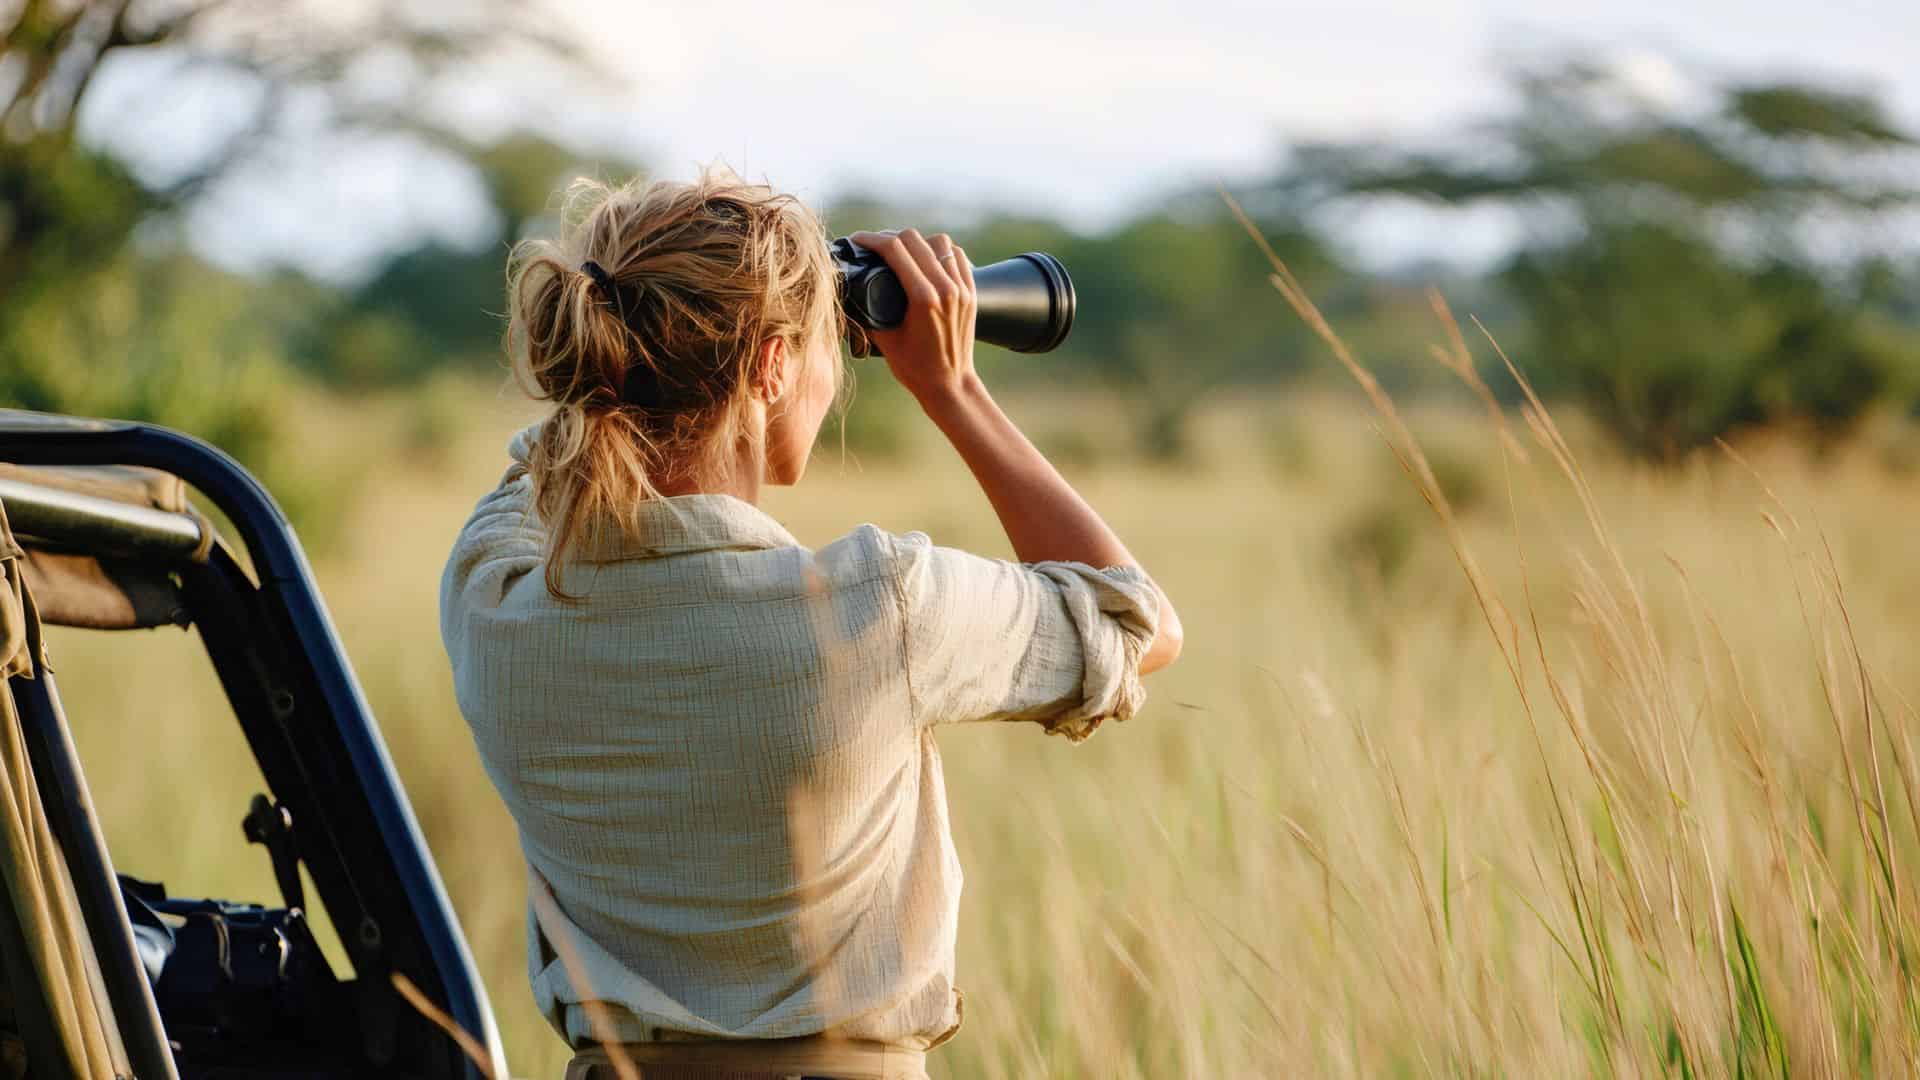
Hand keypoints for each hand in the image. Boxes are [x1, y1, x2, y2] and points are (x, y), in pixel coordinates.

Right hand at [847, 229, 977, 404]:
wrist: (950, 385)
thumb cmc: (915, 368)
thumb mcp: (884, 339)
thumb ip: (867, 312)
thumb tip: (848, 292)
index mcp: (923, 298)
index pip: (894, 249)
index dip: (871, 239)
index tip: (859, 239)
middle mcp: (946, 288)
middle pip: (914, 239)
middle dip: (890, 237)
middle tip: (876, 247)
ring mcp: (962, 288)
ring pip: (939, 242)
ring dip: (918, 242)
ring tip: (903, 252)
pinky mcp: (971, 292)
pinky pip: (957, 256)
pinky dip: (940, 252)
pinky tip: (928, 260)